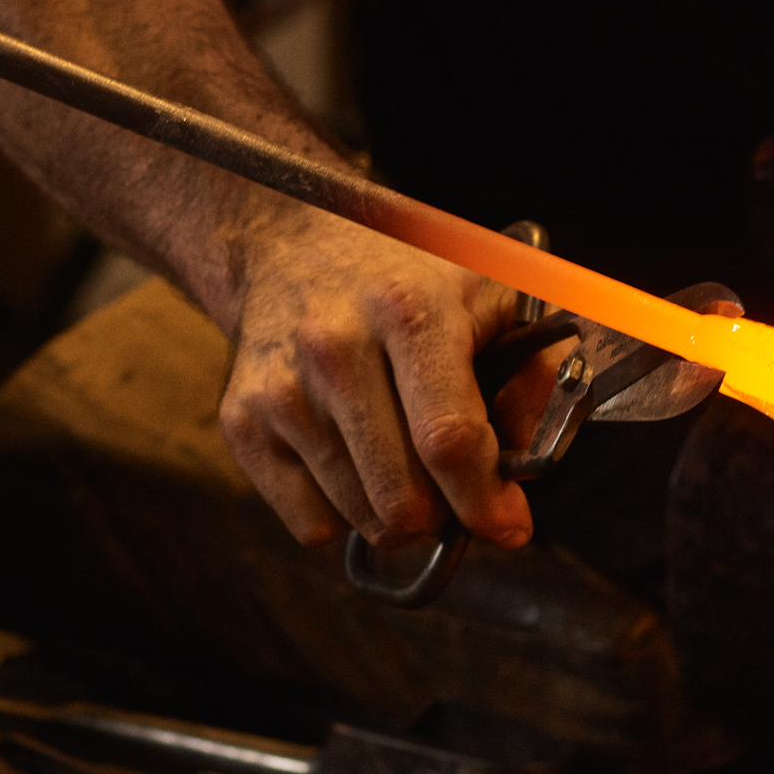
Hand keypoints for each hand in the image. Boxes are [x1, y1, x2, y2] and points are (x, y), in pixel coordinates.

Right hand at [215, 205, 564, 551]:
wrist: (294, 247)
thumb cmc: (409, 280)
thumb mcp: (492, 298)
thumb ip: (532, 376)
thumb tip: (529, 467)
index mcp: (409, 311)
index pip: (449, 438)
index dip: (484, 499)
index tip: (508, 527)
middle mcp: (335, 348)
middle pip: (403, 498)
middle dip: (444, 513)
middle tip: (452, 484)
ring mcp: (281, 388)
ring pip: (359, 518)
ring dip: (396, 515)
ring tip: (403, 461)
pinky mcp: (240, 420)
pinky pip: (310, 524)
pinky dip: (344, 514)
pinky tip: (354, 462)